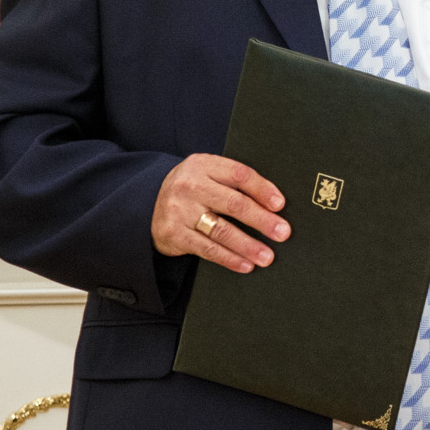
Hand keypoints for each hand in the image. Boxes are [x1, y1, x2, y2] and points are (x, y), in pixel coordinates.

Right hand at [151, 154, 289, 272]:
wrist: (147, 204)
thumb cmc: (193, 189)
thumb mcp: (208, 174)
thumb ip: (233, 182)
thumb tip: (274, 204)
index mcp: (203, 165)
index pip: (239, 175)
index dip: (262, 189)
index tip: (280, 205)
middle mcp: (190, 185)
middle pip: (234, 203)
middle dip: (262, 220)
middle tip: (282, 233)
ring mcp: (179, 210)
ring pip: (222, 230)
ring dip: (248, 245)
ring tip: (267, 256)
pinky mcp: (174, 234)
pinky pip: (207, 249)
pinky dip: (229, 259)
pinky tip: (245, 265)